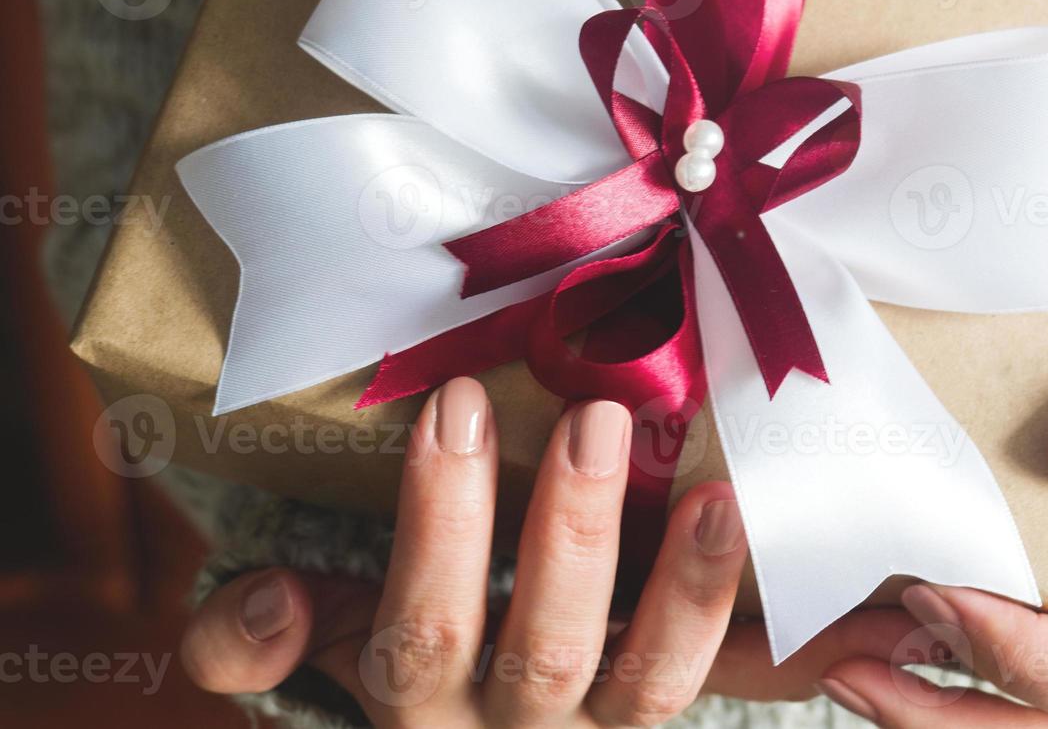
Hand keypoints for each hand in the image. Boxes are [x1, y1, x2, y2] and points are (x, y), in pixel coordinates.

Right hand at [180, 378, 749, 726]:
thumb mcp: (323, 649)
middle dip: (570, 536)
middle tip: (595, 418)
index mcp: (416, 701)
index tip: (458, 401)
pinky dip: (718, 614)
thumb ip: (256, 636)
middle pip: (544, 652)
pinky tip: (740, 529)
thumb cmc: (402, 665)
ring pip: (645, 684)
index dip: (438, 524)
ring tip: (712, 494)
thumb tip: (265, 599)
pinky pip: (697, 681)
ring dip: (679, 589)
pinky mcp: (650, 719)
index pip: (420, 630)